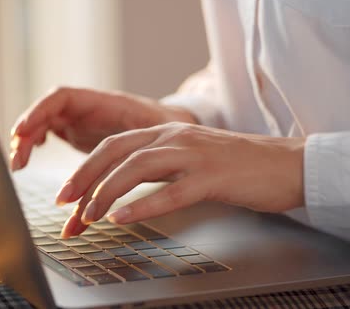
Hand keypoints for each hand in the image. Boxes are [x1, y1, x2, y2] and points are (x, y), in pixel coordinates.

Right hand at [9, 87, 195, 169]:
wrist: (170, 126)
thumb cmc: (162, 125)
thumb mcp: (152, 130)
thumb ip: (133, 140)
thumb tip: (120, 154)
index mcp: (102, 101)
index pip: (62, 97)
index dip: (39, 111)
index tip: (23, 130)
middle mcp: (86, 107)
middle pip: (46, 112)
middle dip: (27, 132)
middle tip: (17, 159)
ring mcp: (79, 119)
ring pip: (44, 124)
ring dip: (27, 142)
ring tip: (18, 165)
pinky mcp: (77, 132)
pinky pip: (48, 134)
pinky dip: (35, 145)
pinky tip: (28, 160)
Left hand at [59, 122, 305, 237]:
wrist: (286, 163)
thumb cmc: (238, 166)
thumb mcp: (191, 157)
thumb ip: (160, 166)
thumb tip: (124, 188)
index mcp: (168, 131)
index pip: (114, 146)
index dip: (85, 169)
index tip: (67, 196)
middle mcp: (175, 137)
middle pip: (116, 151)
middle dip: (83, 179)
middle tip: (63, 205)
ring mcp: (194, 155)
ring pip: (137, 168)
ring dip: (106, 193)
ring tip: (87, 217)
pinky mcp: (213, 177)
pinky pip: (171, 192)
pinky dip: (142, 205)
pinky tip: (122, 218)